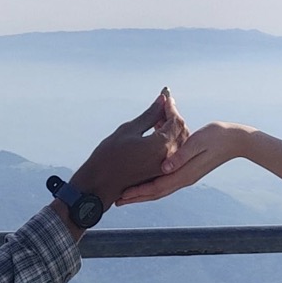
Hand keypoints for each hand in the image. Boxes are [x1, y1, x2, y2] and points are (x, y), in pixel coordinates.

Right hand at [70, 89, 188, 210]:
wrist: (100, 184)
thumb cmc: (109, 157)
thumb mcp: (128, 130)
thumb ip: (150, 115)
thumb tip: (162, 101)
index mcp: (161, 146)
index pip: (175, 121)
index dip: (170, 107)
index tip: (163, 98)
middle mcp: (169, 159)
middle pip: (181, 132)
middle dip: (173, 117)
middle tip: (160, 107)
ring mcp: (165, 169)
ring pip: (179, 144)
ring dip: (171, 130)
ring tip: (156, 120)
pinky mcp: (161, 174)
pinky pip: (172, 154)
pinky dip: (168, 142)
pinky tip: (155, 135)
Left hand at [117, 120, 243, 204]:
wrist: (235, 140)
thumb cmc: (217, 137)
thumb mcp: (198, 142)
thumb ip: (181, 155)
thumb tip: (165, 167)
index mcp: (185, 173)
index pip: (157, 187)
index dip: (138, 192)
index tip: (122, 195)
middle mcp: (184, 178)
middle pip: (156, 193)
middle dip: (137, 197)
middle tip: (118, 200)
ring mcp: (186, 176)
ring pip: (160, 189)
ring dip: (143, 193)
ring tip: (127, 195)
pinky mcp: (187, 171)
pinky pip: (165, 182)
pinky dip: (152, 186)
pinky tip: (144, 183)